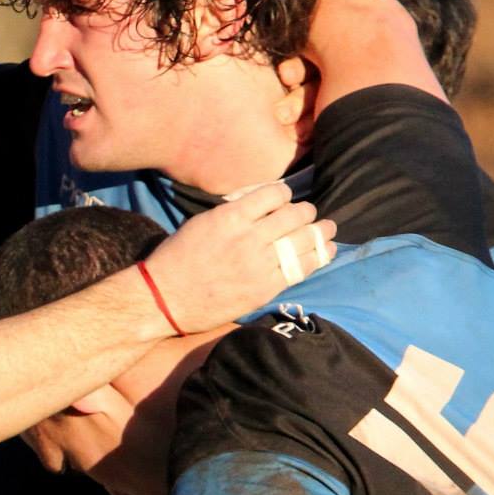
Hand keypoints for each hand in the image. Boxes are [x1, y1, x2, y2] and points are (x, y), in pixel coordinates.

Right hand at [136, 182, 334, 333]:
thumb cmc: (177, 259)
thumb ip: (232, 213)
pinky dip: (318, 258)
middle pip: (295, 216)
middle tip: (310, 214)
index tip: (285, 200)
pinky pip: (301, 269)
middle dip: (306, 212)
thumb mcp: (201, 223)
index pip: (274, 194)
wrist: (166, 299)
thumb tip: (258, 207)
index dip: (285, 195)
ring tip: (328, 230)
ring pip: (303, 241)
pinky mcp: (265, 288)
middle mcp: (249, 238)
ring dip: (320, 233)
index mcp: (230, 217)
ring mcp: (259, 265)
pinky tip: (327, 252)